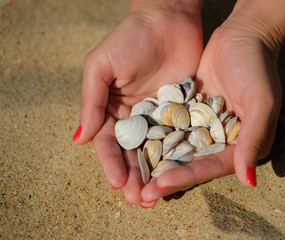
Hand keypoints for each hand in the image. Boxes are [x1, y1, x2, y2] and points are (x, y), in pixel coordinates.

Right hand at [73, 1, 202, 205]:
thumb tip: (79, 139)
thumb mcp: (102, 66)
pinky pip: (181, 138)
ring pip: (157, 152)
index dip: (112, 164)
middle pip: (134, 154)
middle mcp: (137, 119)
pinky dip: (179, 156)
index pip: (110, 144)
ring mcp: (161, 118)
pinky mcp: (183, 113)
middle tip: (139, 200)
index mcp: (113, 111)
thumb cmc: (130, 39)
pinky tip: (181, 173)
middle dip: (134, 177)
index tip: (117, 182)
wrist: (167, 20)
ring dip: (156, 175)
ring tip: (157, 196)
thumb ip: (92, 101)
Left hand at [141, 15, 281, 201]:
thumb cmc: (257, 68)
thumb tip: (248, 181)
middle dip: (164, 178)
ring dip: (155, 164)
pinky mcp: (188, 111)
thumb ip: (253, 140)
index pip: (210, 167)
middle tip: (138, 196)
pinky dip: (153, 137)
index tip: (158, 187)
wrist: (243, 36)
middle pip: (190, 164)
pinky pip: (169, 127)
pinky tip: (132, 146)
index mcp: (240, 145)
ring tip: (130, 178)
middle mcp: (220, 140)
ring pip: (176, 149)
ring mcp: (202, 126)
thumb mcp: (261, 102)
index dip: (185, 177)